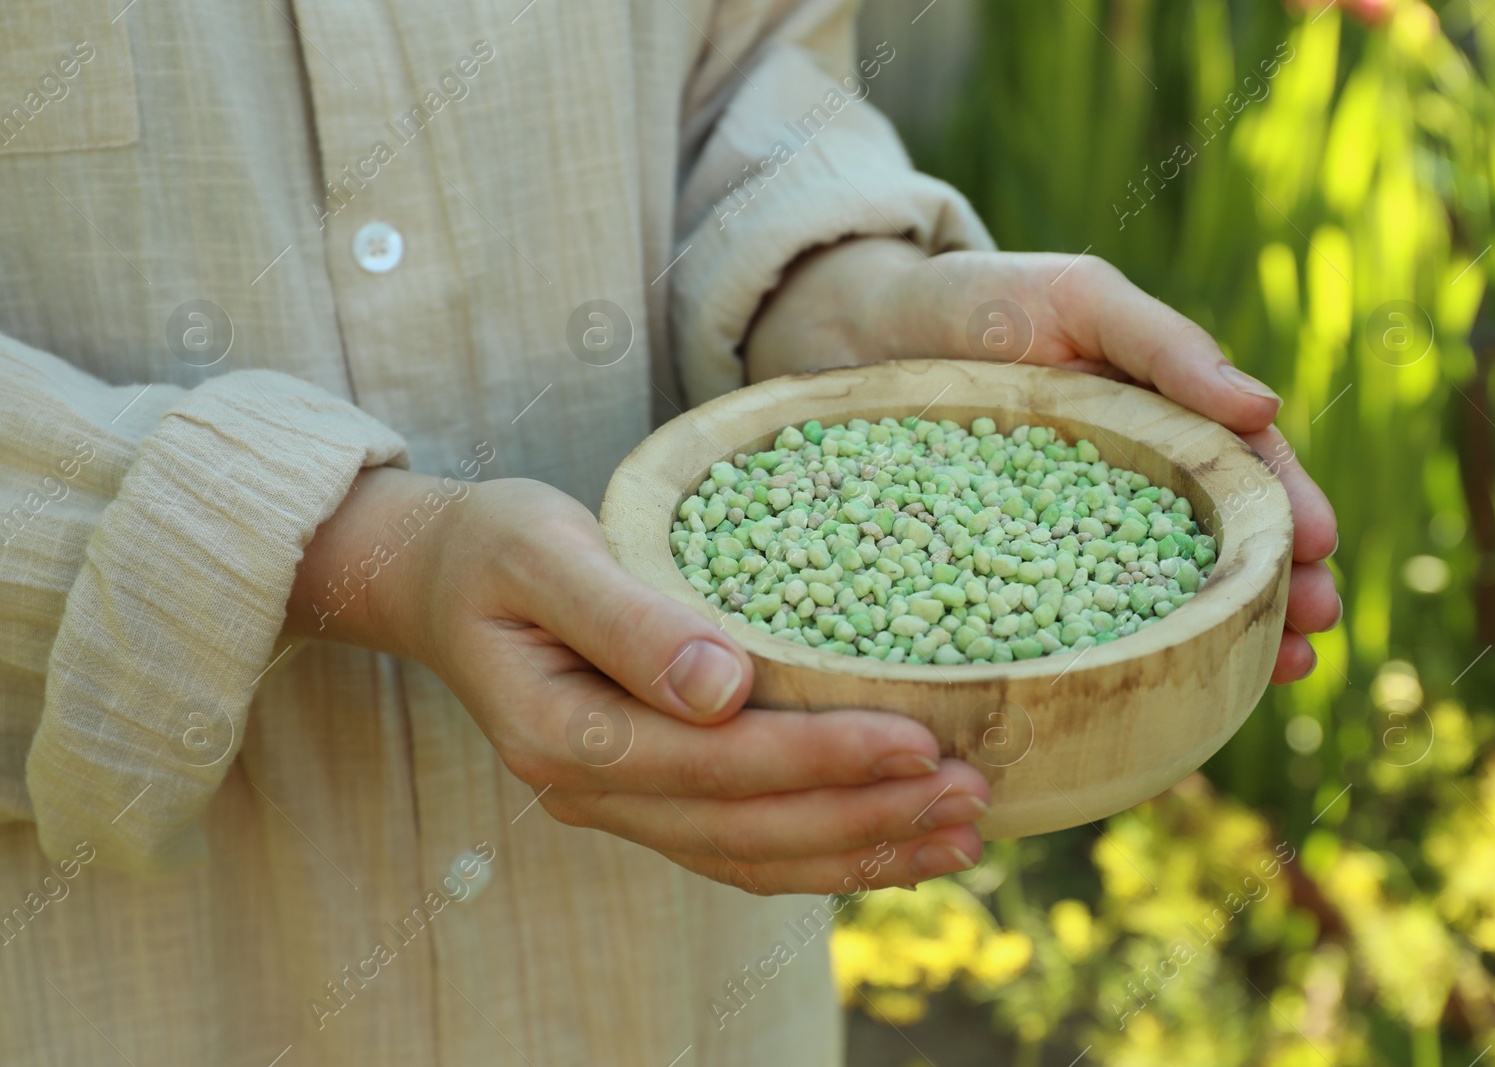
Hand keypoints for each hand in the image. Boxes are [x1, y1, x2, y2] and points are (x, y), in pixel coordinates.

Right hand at [287, 468, 988, 893]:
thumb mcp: (543, 553)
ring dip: (862, 853)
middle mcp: (591, 791)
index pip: (715, 765)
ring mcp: (619, 804)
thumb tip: (723, 685)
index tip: (920, 742)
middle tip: (974, 797)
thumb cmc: (492, 548)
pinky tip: (894, 842)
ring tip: (964, 836)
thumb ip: (626, 618)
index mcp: (562, 734)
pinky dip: (823, 853)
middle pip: (747, 829)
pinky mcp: (648, 796)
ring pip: (753, 857)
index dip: (821, 759)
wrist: (438, 580)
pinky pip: (741, 847)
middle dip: (867, 818)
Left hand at [746, 239, 1338, 683]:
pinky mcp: (1005, 572)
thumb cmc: (982, 300)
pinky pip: (1066, 619)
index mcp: (1160, 422)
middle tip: (1313, 632)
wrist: (863, 328)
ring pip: (1156, 593)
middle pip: (1216, 546)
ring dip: (1222, 635)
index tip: (1322, 551)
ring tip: (1274, 673)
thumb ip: (1166, 347)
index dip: (1288, 510)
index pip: (1243, 472)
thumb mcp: (1081, 300)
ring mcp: (1068, 537)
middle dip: (1276, 591)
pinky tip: (1148, 692)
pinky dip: (1116, 656)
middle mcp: (1126, 488)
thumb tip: (1266, 407)